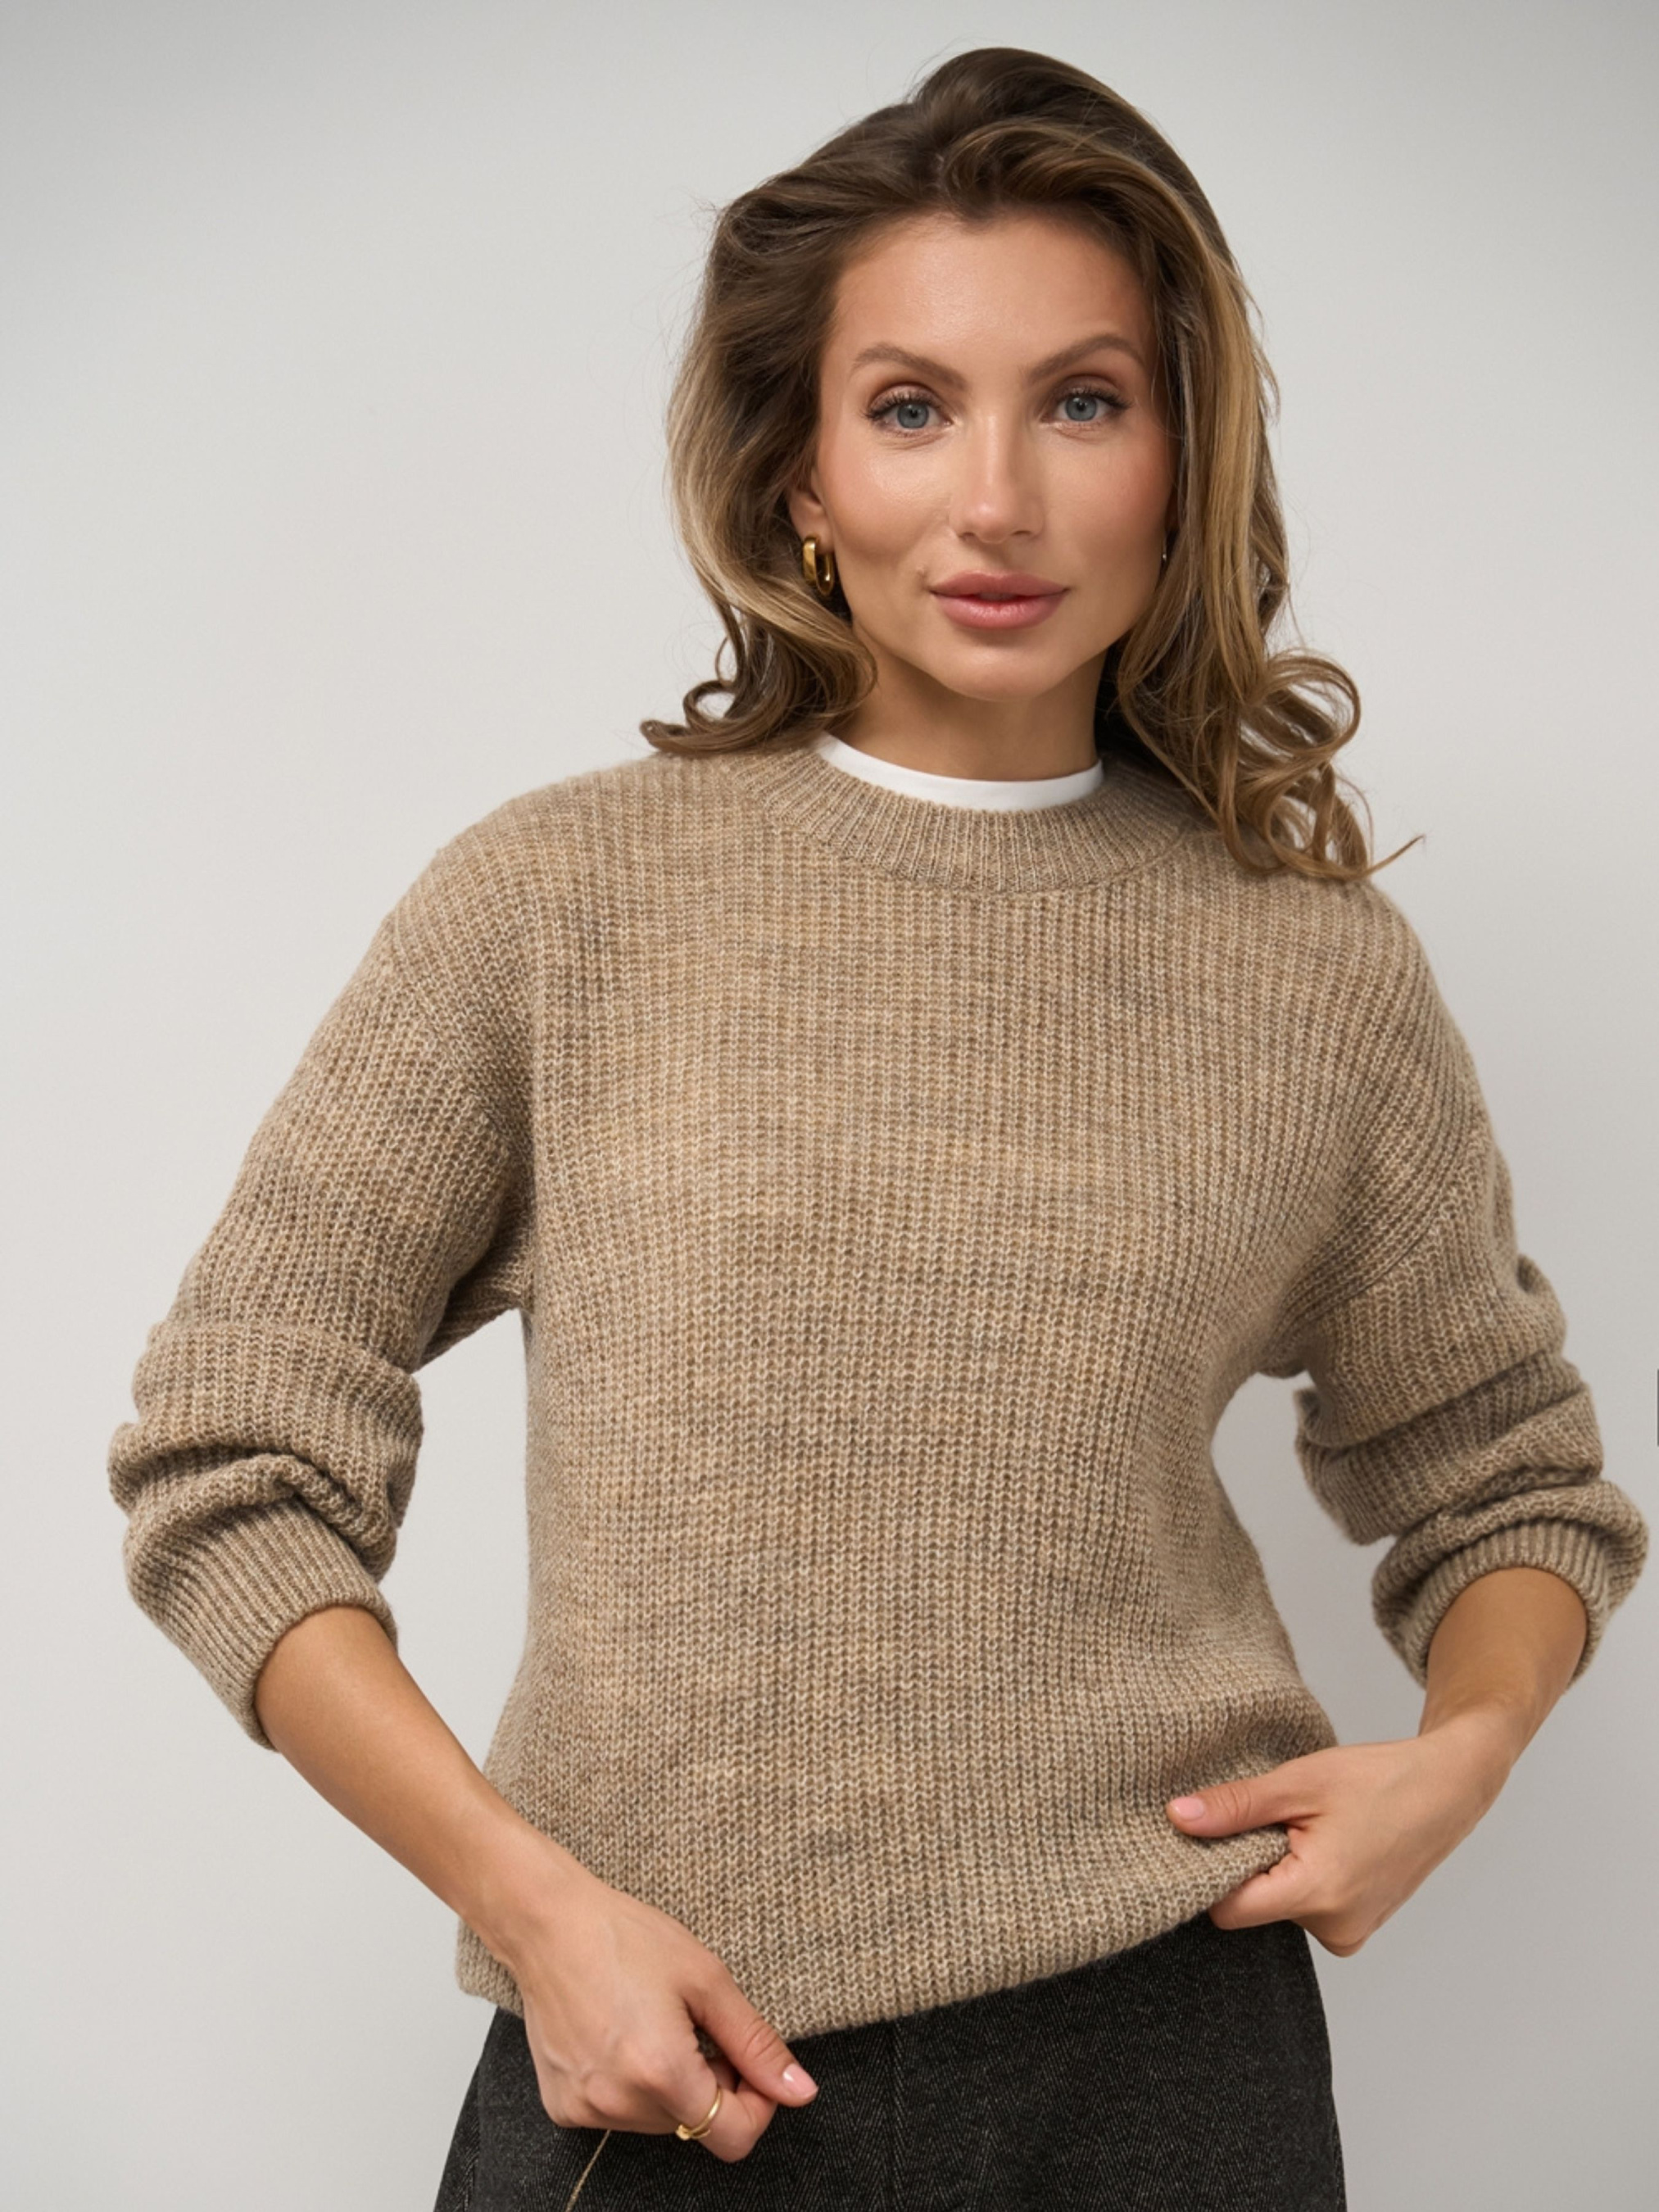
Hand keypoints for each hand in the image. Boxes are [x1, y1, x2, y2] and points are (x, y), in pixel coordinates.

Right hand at [493, 1847, 819, 2161]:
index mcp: (662, 2074)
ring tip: (655, 2025)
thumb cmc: (624, 1938)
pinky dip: (633, 2086)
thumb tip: (801, 2092)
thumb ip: (755, 2043)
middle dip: (712, 2085)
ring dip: (673, 2086)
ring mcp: (586, 2110)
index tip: (748, 2061)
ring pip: (660, 2122)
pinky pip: (620, 2114)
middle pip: (697, 2128)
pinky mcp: (563, 2107)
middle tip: (695, 2026)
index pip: (734, 2137)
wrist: (547, 1925)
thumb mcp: (706, 1979)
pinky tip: (622, 2037)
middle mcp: (619, 2104)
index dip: (757, 2102)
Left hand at [1164, 1712, 1520, 1955]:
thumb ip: (1235, 1807)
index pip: (1227, 1909)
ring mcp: (1349, 1934)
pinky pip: (1305, 1908)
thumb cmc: (1379, 1780)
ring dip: (1277, 1868)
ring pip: (1278, 1906)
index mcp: (1318, 1894)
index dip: (1209, 1870)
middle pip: (1252, 1907)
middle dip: (1248, 1863)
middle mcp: (1335, 1930)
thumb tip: (1178, 1819)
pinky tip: (1324, 1841)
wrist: (1446, 1790)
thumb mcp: (1298, 1782)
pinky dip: (1302, 1877)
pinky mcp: (1356, 1927)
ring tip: (1309, 1826)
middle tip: (1276, 1817)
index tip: (1210, 1833)